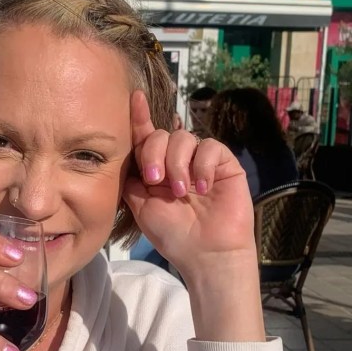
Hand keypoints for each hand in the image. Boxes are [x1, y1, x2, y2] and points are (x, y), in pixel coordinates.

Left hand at [123, 92, 255, 276]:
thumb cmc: (173, 234)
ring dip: (178, 164)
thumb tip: (127, 153)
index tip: (135, 97)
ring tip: (182, 192)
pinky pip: (210, 148)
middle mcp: (178, 161)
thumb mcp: (141, 206)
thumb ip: (132, 178)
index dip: (140, 116)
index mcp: (156, 169)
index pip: (146, 137)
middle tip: (156, 181)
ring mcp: (201, 161)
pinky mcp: (224, 164)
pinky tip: (204, 188)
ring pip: (184, 138)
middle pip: (161, 134)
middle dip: (154, 154)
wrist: (205, 253)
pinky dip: (203, 166)